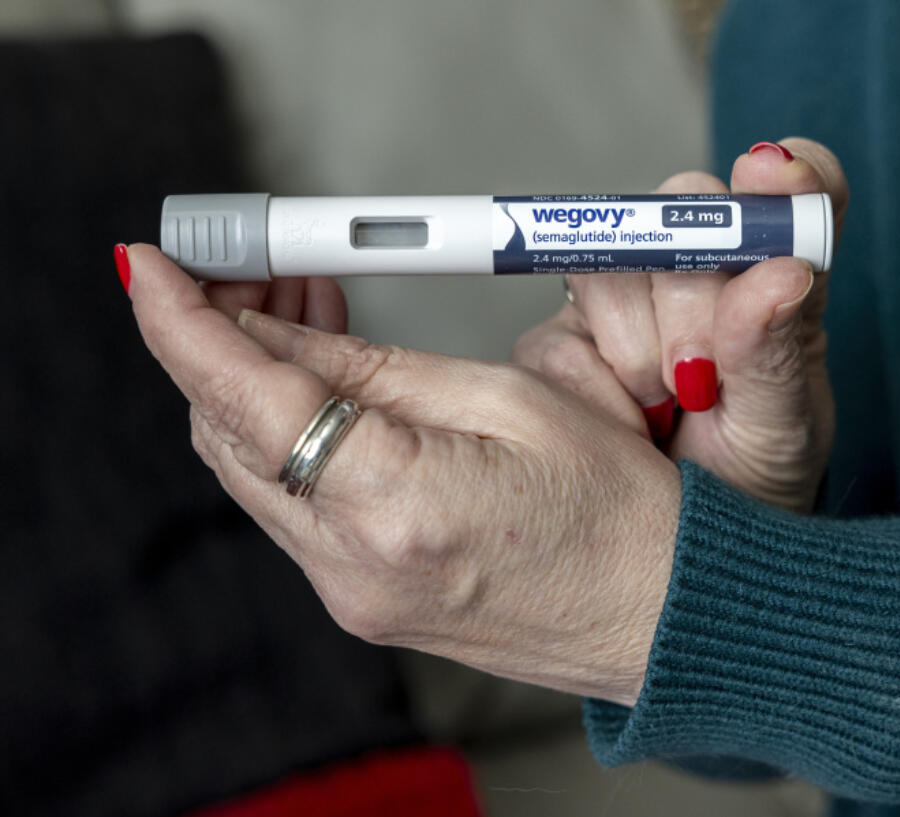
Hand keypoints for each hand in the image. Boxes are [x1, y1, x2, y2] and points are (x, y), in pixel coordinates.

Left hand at [126, 245, 679, 706]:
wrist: (660, 613)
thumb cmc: (619, 510)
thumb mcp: (508, 400)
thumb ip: (378, 369)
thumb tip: (280, 332)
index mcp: (396, 506)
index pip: (248, 402)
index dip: (183, 325)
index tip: (147, 267)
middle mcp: (353, 567)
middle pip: (230, 436)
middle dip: (221, 341)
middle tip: (251, 267)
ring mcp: (351, 594)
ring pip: (253, 470)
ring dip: (257, 386)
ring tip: (303, 309)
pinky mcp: (361, 600)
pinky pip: (293, 505)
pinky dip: (291, 437)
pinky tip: (328, 385)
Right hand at [513, 139, 847, 512]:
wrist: (677, 555)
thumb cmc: (751, 484)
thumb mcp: (784, 431)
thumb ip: (781, 352)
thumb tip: (781, 272)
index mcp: (774, 278)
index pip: (792, 190)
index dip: (784, 174)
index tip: (772, 176)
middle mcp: (700, 273)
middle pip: (682, 210)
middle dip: (693, 296)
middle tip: (704, 376)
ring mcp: (625, 302)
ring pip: (611, 267)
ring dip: (639, 351)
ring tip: (667, 409)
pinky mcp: (561, 342)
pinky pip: (560, 335)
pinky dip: (595, 389)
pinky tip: (626, 423)